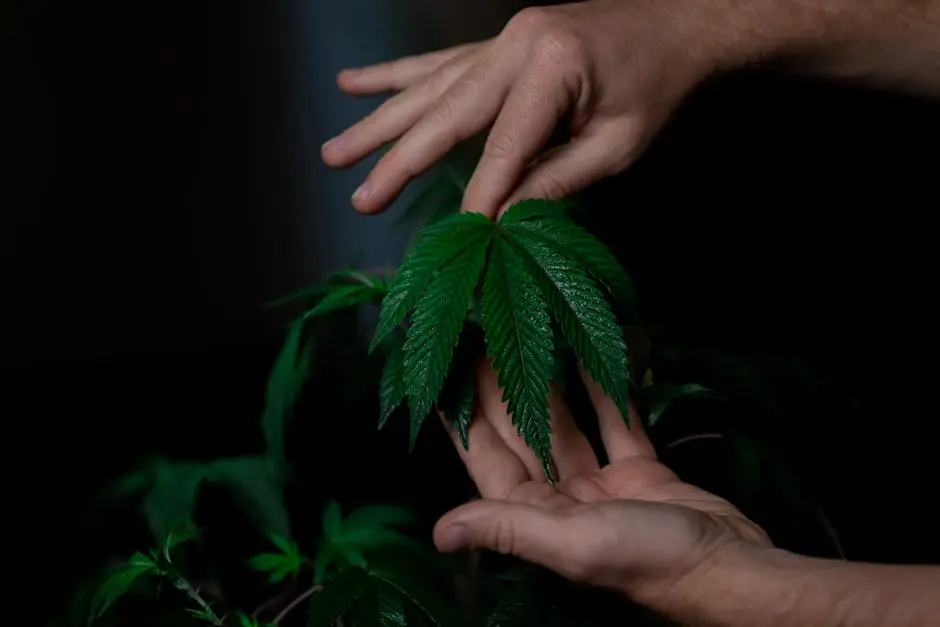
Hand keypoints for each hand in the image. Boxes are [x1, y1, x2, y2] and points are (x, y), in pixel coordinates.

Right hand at [322, 0, 727, 217]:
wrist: (676, 23)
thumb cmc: (656, 86)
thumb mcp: (619, 144)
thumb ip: (558, 178)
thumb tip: (504, 218)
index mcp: (552, 67)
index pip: (504, 147)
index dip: (481, 195)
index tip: (459, 237)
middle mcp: (515, 45)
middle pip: (445, 113)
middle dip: (398, 160)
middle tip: (359, 198)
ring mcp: (500, 39)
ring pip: (427, 86)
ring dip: (378, 121)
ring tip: (333, 152)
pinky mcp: (497, 42)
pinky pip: (436, 62)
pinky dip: (393, 75)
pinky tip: (353, 83)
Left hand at [432, 362, 771, 612]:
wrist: (731, 570)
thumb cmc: (649, 561)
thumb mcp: (573, 543)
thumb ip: (508, 528)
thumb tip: (438, 534)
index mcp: (536, 519)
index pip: (488, 462)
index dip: (465, 423)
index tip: (445, 381)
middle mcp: (561, 503)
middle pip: (523, 437)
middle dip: (503, 393)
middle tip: (486, 342)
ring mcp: (601, 487)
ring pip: (566, 427)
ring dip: (548, 388)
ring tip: (529, 341)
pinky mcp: (641, 473)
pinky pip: (615, 425)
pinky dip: (604, 393)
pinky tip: (589, 358)